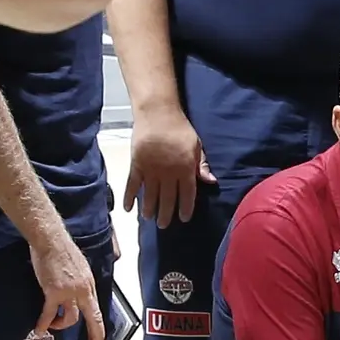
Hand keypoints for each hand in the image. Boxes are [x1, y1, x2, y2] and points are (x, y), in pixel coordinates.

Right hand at [29, 224, 105, 339]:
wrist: (51, 240)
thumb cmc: (62, 249)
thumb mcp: (80, 266)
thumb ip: (81, 281)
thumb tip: (78, 291)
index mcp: (89, 284)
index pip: (96, 309)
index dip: (99, 327)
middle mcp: (83, 290)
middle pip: (92, 317)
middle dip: (95, 334)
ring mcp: (69, 292)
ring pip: (70, 318)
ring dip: (61, 325)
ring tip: (52, 325)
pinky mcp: (54, 292)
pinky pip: (49, 313)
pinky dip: (44, 323)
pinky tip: (39, 329)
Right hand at [125, 105, 214, 226]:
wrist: (157, 114)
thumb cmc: (180, 128)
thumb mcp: (197, 145)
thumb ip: (202, 165)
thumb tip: (211, 181)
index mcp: (185, 169)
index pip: (187, 195)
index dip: (185, 208)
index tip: (183, 218)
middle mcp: (168, 174)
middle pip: (167, 199)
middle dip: (166, 214)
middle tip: (164, 225)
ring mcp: (151, 171)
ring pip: (150, 196)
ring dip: (149, 209)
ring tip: (149, 218)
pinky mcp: (137, 165)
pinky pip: (132, 185)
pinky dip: (129, 197)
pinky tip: (128, 208)